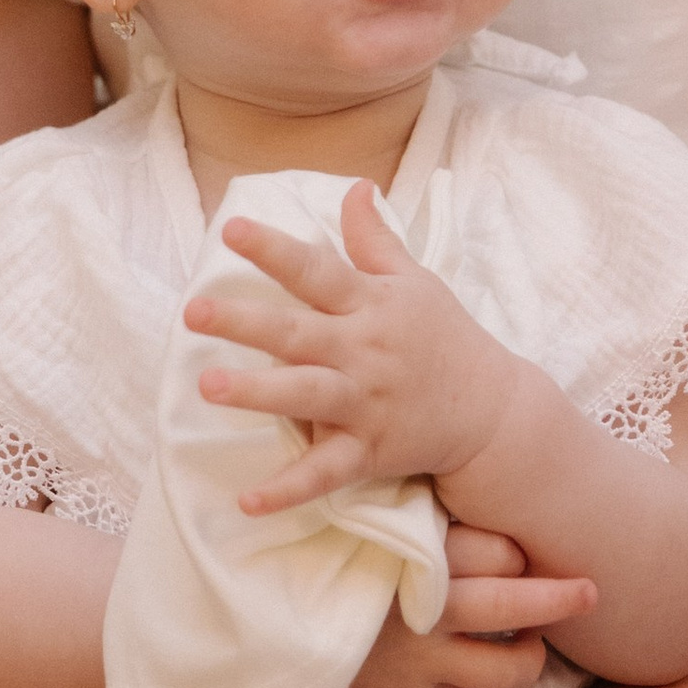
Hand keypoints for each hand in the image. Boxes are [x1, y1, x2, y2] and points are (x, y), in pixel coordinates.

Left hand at [186, 182, 528, 511]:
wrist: (493, 412)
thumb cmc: (445, 338)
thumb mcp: (415, 280)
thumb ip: (375, 238)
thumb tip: (354, 186)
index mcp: (371, 304)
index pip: (316, 270)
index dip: (274, 249)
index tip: (230, 229)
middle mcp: (365, 351)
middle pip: (298, 333)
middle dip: (246, 322)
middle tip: (193, 311)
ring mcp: (367, 403)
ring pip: (306, 396)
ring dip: (257, 394)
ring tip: (206, 387)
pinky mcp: (370, 451)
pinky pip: (326, 473)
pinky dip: (289, 490)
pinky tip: (248, 501)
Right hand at [349, 523, 598, 687]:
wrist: (284, 618)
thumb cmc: (342, 557)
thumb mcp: (382, 522)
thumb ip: (434, 515)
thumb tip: (501, 500)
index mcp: (419, 555)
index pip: (500, 553)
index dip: (515, 554)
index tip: (516, 555)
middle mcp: (425, 608)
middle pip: (514, 606)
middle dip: (560, 599)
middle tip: (591, 592)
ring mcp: (422, 659)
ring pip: (509, 668)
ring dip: (531, 654)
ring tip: (531, 642)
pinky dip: (479, 680)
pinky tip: (470, 661)